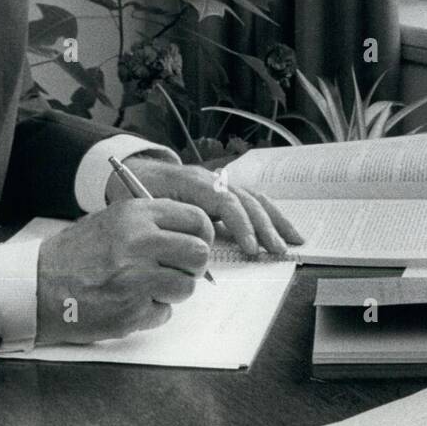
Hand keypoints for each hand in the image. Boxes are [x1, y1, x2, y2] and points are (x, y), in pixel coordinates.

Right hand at [34, 198, 212, 345]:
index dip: (202, 236)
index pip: (197, 220)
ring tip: (143, 288)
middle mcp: (140, 242)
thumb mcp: (113, 220)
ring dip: (171, 292)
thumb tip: (192, 235)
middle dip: (192, 268)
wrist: (37, 286)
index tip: (195, 245)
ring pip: (185, 287)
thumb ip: (151, 224)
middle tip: (174, 271)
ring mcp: (137, 278)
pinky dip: (151, 313)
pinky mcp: (131, 311)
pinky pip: (164, 313)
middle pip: (199, 254)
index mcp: (137, 214)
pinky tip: (126, 304)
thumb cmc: (76, 254)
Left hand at [108, 157, 303, 256]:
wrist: (134, 170)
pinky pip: (251, 200)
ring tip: (293, 240)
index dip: (241, 226)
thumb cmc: (133, 192)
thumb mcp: (142, 209)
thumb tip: (195, 255)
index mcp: (192, 182)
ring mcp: (220, 183)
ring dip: (275, 220)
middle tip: (277, 251)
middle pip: (246, 200)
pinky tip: (283, 228)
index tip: (250, 250)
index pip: (226, 202)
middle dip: (265, 226)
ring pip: (254, 198)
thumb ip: (168, 227)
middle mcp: (211, 179)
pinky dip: (269, 214)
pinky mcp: (223, 191)